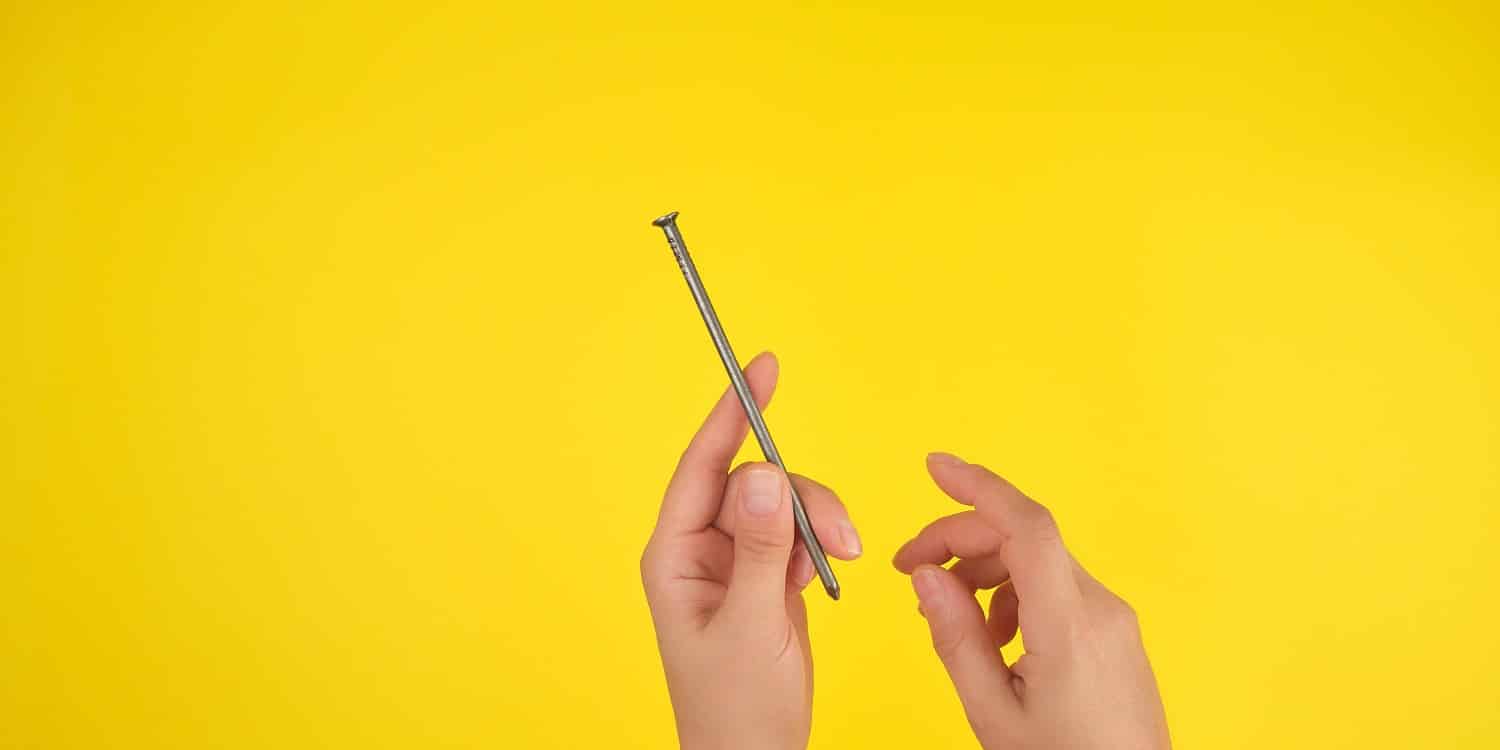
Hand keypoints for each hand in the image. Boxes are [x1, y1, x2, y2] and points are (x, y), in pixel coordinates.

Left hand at [641, 353, 862, 749]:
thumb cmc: (736, 707)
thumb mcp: (753, 624)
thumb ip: (763, 548)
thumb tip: (765, 473)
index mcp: (676, 557)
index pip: (702, 466)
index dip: (731, 414)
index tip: (762, 366)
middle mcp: (702, 551)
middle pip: (756, 483)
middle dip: (803, 501)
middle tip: (840, 537)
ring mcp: (736, 563)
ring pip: (784, 505)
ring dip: (819, 524)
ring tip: (840, 563)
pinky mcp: (766, 577)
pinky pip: (798, 533)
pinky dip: (820, 546)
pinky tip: (822, 580)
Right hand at [893, 453, 1169, 749]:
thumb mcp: (992, 713)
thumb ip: (956, 638)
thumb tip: (926, 576)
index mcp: (1070, 625)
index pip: (1026, 526)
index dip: (978, 485)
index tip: (935, 465)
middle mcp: (1100, 608)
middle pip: (1022, 539)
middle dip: (959, 541)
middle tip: (908, 569)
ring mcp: (1113, 618)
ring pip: (1037, 562)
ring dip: (984, 572)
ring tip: (951, 618)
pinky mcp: (1114, 631)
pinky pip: (1056, 588)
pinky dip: (1013, 595)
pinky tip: (994, 637)